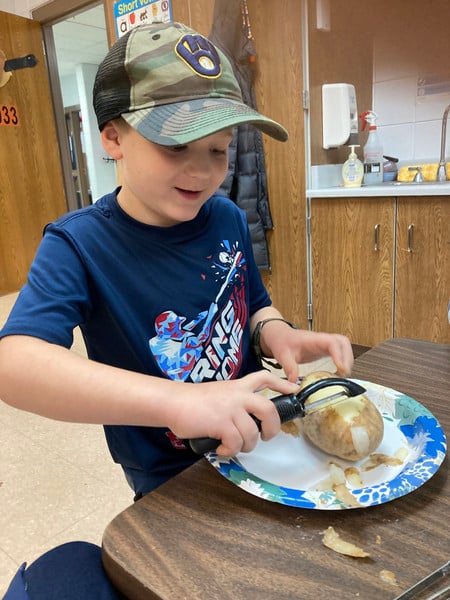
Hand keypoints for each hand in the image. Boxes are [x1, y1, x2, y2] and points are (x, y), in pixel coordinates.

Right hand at [167, 371, 298, 455]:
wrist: (172, 402)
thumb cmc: (191, 401)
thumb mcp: (218, 393)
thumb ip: (233, 402)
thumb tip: (243, 422)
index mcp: (237, 386)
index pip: (264, 378)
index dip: (282, 383)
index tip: (294, 389)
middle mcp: (237, 395)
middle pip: (268, 408)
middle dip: (273, 426)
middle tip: (267, 436)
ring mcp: (230, 409)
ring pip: (252, 432)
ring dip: (246, 446)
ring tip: (234, 447)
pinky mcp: (221, 423)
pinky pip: (236, 442)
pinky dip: (231, 450)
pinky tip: (222, 449)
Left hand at [262, 324, 353, 381]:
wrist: (280, 336)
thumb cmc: (282, 341)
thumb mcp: (283, 355)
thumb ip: (289, 367)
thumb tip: (294, 382)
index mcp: (313, 339)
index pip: (332, 342)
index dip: (339, 354)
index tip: (341, 368)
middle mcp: (322, 339)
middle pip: (343, 342)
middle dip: (347, 358)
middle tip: (344, 374)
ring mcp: (325, 343)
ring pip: (344, 346)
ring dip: (347, 360)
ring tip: (342, 375)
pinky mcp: (325, 349)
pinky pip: (340, 352)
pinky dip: (343, 361)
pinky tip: (338, 373)